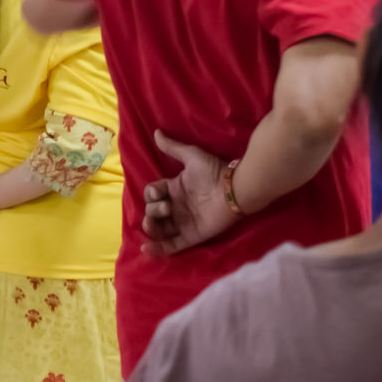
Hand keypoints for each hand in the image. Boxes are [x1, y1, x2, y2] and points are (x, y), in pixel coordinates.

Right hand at [141, 130, 234, 256]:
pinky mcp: (193, 236)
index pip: (152, 194)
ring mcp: (184, 222)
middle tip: (166, 207)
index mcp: (174, 189)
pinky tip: (148, 248)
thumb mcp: (191, 156)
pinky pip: (173, 245)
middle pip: (153, 212)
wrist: (234, 189)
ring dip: (151, 228)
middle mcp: (176, 207)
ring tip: (153, 225)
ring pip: (160, 230)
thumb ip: (173, 147)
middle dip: (152, 211)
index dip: (151, 194)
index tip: (159, 192)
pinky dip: (159, 249)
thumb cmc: (213, 171)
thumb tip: (156, 132)